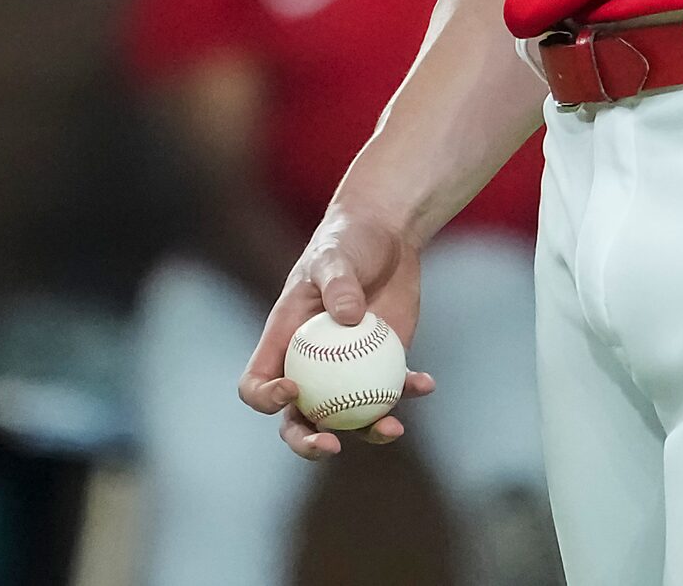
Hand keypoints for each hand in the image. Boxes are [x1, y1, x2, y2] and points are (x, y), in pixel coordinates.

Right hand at [239, 203, 434, 459]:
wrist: (387, 237)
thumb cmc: (347, 243)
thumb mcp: (335, 257)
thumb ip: (338, 283)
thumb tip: (349, 319)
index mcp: (282, 343)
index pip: (256, 384)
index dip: (265, 398)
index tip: (292, 391)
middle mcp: (310, 366)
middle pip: (297, 419)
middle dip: (306, 442)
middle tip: (329, 445)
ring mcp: (347, 371)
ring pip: (349, 416)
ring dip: (368, 430)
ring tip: (392, 428)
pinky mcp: (383, 363)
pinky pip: (392, 388)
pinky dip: (408, 391)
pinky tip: (426, 384)